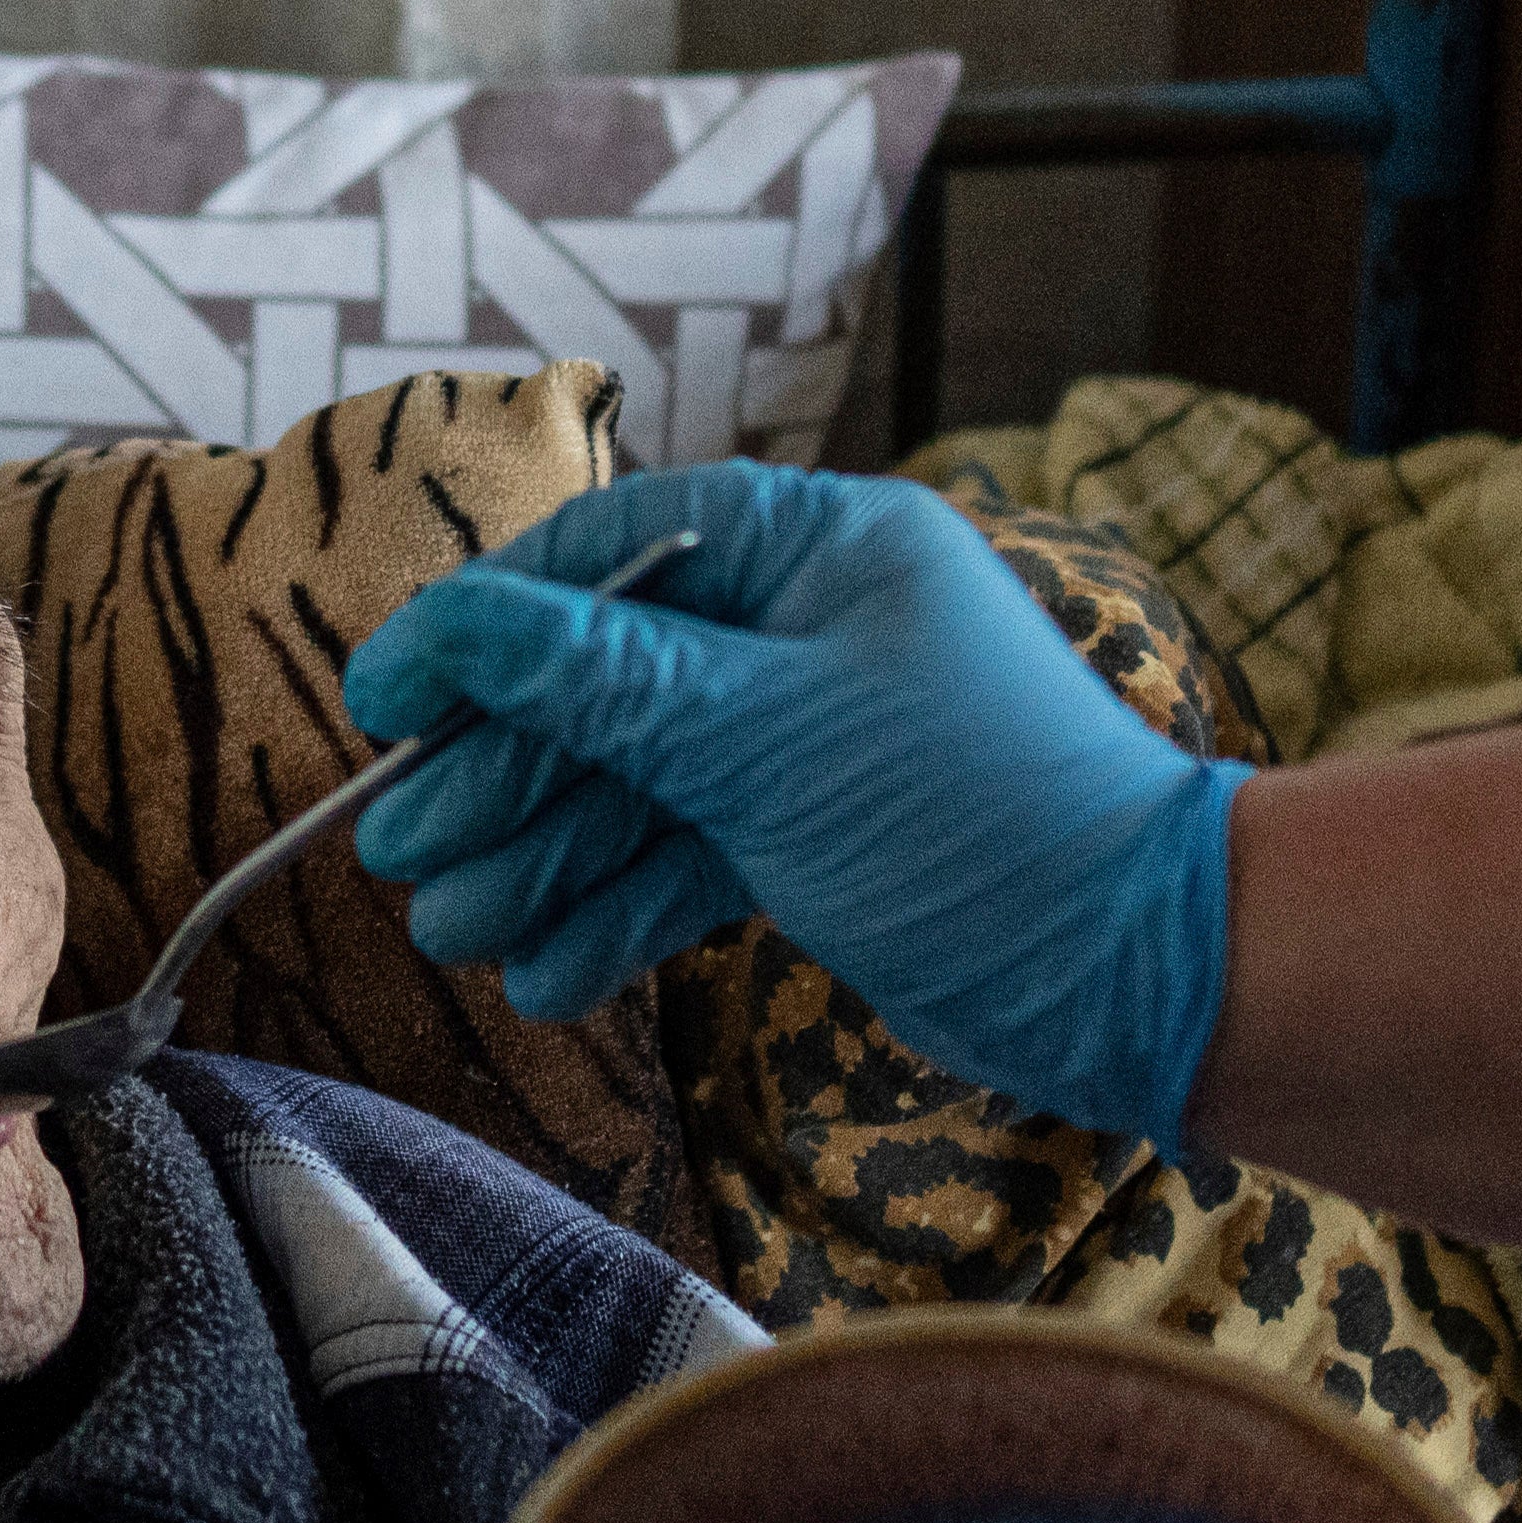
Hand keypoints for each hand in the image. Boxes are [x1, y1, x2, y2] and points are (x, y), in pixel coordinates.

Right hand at [346, 468, 1243, 1146]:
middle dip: (501, 774)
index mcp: (816, 547)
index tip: (382, 699)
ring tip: (454, 930)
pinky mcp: (819, 839)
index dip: (483, 626)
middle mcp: (809, 627)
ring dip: (543, 859)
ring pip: (638, 784)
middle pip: (606, 681)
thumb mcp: (766, 736)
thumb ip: (604, 680)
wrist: (1139, 971)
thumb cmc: (976, 817)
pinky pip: (689, 858)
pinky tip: (547, 975)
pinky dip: (620, 913)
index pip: (608, 555)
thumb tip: (459, 625)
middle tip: (399, 853)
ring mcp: (812, 737)